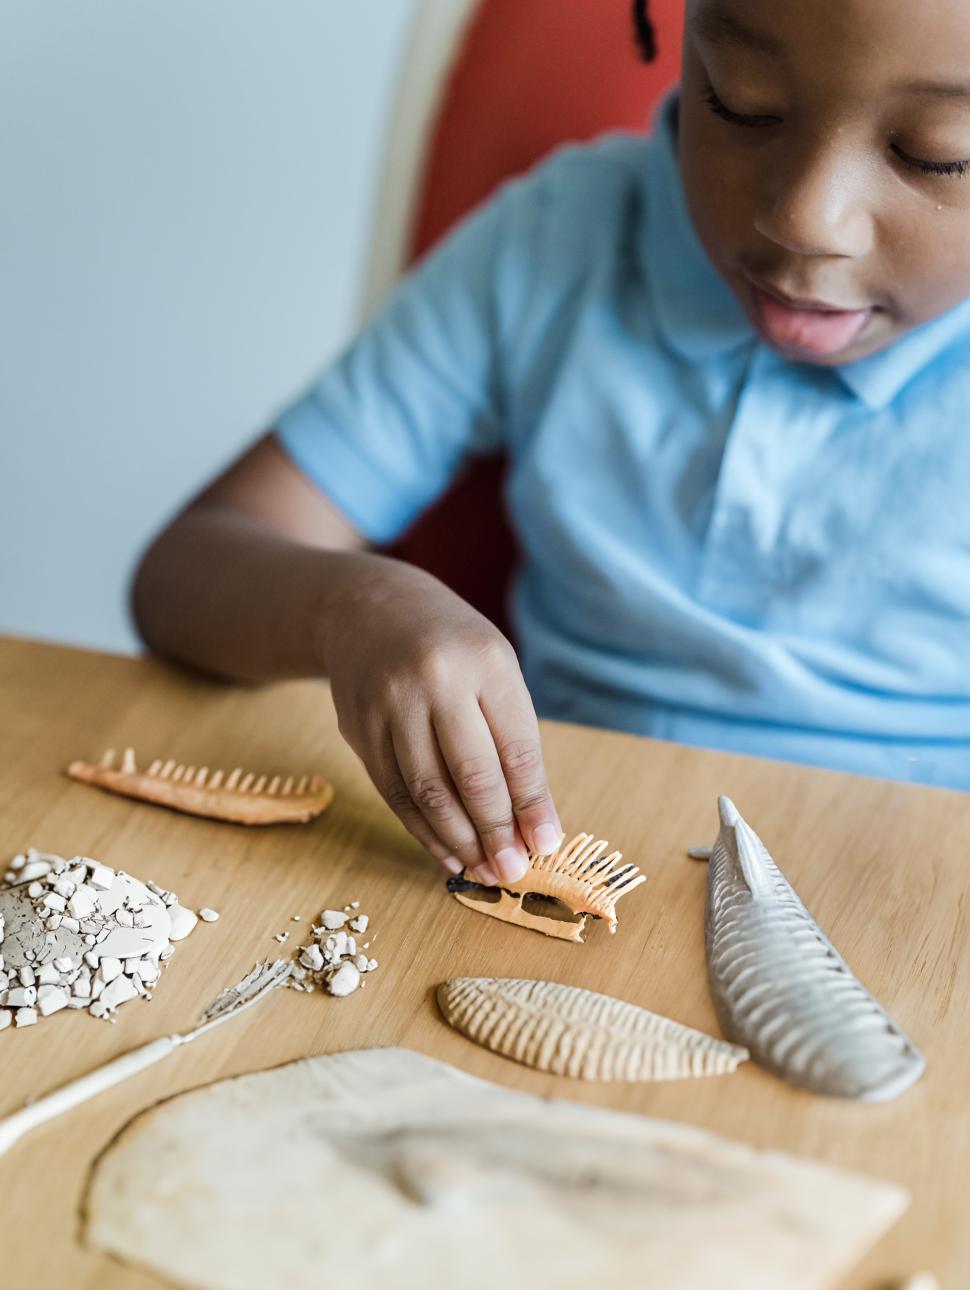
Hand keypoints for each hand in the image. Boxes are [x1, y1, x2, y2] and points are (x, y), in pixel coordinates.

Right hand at [320, 557, 561, 884]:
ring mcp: (390, 704)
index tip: (546, 845)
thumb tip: (533, 824)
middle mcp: (435, 679)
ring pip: (427, 791)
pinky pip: (394, 792)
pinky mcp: (359, 728)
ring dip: (459, 840)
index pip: (515, 748)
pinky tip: (446, 852)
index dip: (532, 804)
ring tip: (483, 871)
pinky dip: (421, 830)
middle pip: (470, 775)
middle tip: (513, 872)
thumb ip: (513, 740)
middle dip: (496, 833)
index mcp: (485, 661)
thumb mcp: (494, 669)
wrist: (368, 607)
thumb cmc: (451, 646)